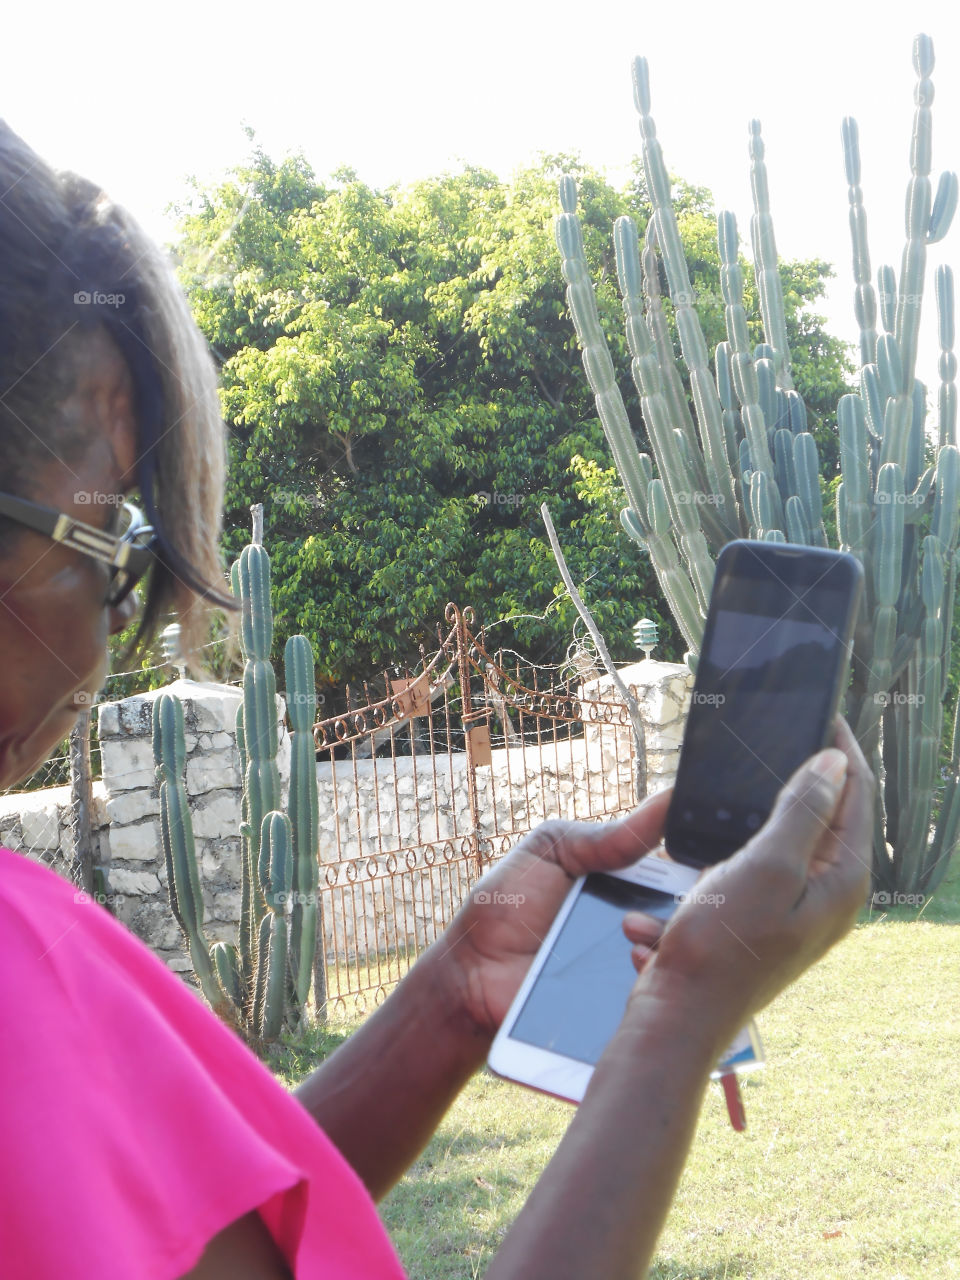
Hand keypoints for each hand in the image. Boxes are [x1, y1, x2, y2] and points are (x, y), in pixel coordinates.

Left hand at [438, 789, 672, 1038]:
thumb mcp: (549, 852)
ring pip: (683, 965)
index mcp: (631, 889)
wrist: (470, 975)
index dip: (696, 871)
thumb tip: (666, 801)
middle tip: (639, 910)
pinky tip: (630, 970)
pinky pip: (658, 1006)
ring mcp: (635, 975)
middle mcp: (641, 931)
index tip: (688, 864)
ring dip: (668, 947)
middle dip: (684, 910)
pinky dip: (654, 986)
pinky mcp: (624, 1015)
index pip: (684, 879)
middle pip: (693, 923)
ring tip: (629, 939)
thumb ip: (603, 835)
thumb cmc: (504, 907)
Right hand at [624, 718, 873, 1044]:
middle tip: (779, 736)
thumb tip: (835, 762)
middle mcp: (828, 896)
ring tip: (737, 785)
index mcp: (842, 880)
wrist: (680, 1016)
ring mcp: (797, 911)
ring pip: (786, 840)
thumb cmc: (721, 945)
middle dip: (801, 776)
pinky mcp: (763, 921)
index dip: (841, 748)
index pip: (856, 795)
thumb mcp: (766, 866)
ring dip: (760, 814)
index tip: (824, 711)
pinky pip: (753, 869)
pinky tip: (702, 852)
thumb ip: (803, 811)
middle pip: (826, 816)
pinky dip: (730, 853)